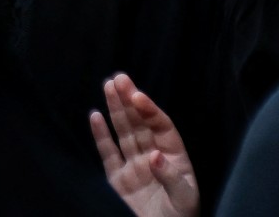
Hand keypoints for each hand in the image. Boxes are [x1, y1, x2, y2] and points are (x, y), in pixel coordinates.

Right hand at [90, 74, 199, 216]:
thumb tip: (153, 155)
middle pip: (140, 124)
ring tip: (109, 86)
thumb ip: (170, 177)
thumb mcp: (183, 199)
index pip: (161, 127)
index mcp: (174, 158)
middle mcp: (153, 157)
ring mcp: (134, 167)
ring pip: (123, 132)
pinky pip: (108, 153)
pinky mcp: (117, 179)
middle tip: (119, 78)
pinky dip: (101, 135)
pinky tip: (95, 116)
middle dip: (129, 100)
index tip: (137, 95)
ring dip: (116, 109)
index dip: (149, 110)